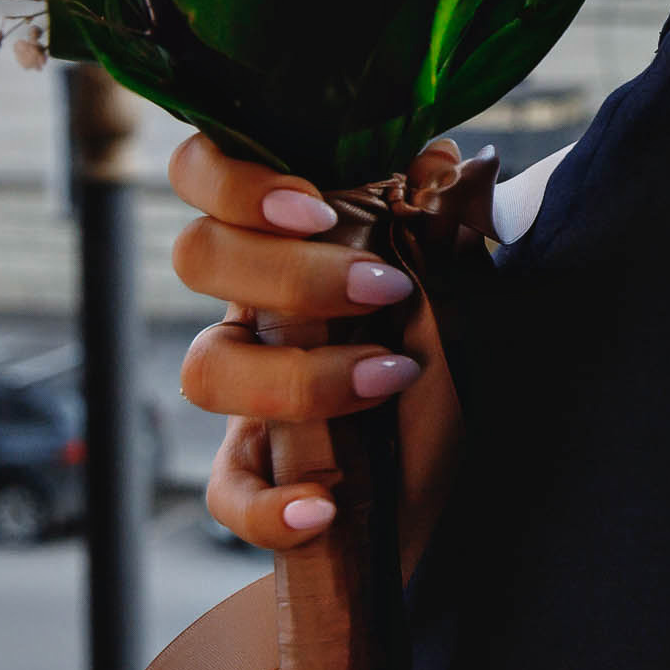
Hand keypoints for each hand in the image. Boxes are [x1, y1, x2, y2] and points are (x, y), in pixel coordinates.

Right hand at [172, 134, 462, 573]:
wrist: (471, 463)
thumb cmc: (455, 344)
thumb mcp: (458, 271)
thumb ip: (443, 214)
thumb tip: (443, 161)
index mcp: (287, 235)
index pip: (205, 170)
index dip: (237, 180)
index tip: (319, 209)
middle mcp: (251, 302)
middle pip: (197, 256)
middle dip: (290, 271)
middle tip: (386, 288)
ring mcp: (246, 390)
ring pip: (202, 370)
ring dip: (295, 377)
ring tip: (388, 378)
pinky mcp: (255, 474)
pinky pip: (226, 492)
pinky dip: (268, 507)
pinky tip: (322, 508)